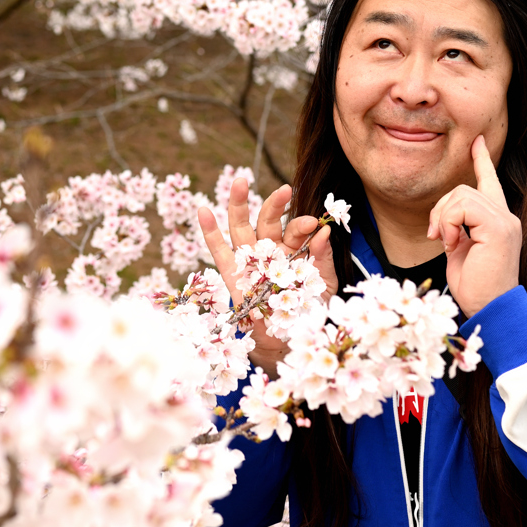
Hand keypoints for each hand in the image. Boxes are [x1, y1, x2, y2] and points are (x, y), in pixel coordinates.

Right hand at [198, 178, 337, 377]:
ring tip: (240, 182)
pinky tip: (203, 211)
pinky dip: (210, 232)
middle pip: (269, 221)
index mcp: (294, 252)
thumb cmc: (310, 313)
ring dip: (239, 205)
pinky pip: (218, 252)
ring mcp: (250, 262)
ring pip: (241, 228)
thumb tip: (324, 232)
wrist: (290, 345)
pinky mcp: (232, 277)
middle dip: (275, 204)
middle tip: (285, 189)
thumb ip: (322, 260)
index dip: (303, 225)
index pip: (296, 231)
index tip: (314, 224)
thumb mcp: (323, 286)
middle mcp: (271, 252)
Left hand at [427, 135, 520, 318]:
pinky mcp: (499, 228)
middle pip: (463, 188)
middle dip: (440, 210)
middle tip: (437, 237)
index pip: (490, 182)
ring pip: (461, 195)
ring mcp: (505, 221)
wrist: (490, 309)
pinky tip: (451, 245)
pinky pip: (463, 208)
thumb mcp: (462, 251)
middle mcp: (506, 216)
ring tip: (447, 244)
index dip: (482, 160)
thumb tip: (444, 218)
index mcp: (497, 221)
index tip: (476, 141)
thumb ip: (458, 229)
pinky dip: (449, 224)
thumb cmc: (475, 287)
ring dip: (443, 219)